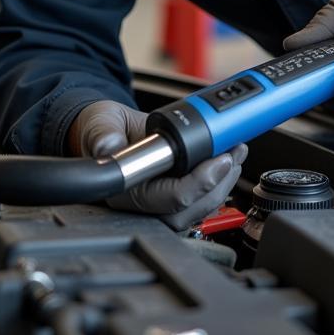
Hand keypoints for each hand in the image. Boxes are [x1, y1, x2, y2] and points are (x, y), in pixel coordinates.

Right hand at [69, 99, 246, 230]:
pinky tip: (228, 160)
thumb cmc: (99, 129)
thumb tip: (109, 146)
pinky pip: (199, 200)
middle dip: (218, 185)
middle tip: (233, 154)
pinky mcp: (171, 195)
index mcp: (123, 192)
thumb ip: (102, 134)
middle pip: (188, 211)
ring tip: (235, 153)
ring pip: (197, 209)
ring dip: (223, 184)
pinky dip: (218, 182)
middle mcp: (142, 205)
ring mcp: (158, 203)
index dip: (197, 184)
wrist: (104, 128)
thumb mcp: (98, 123)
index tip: (219, 161)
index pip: (166, 200)